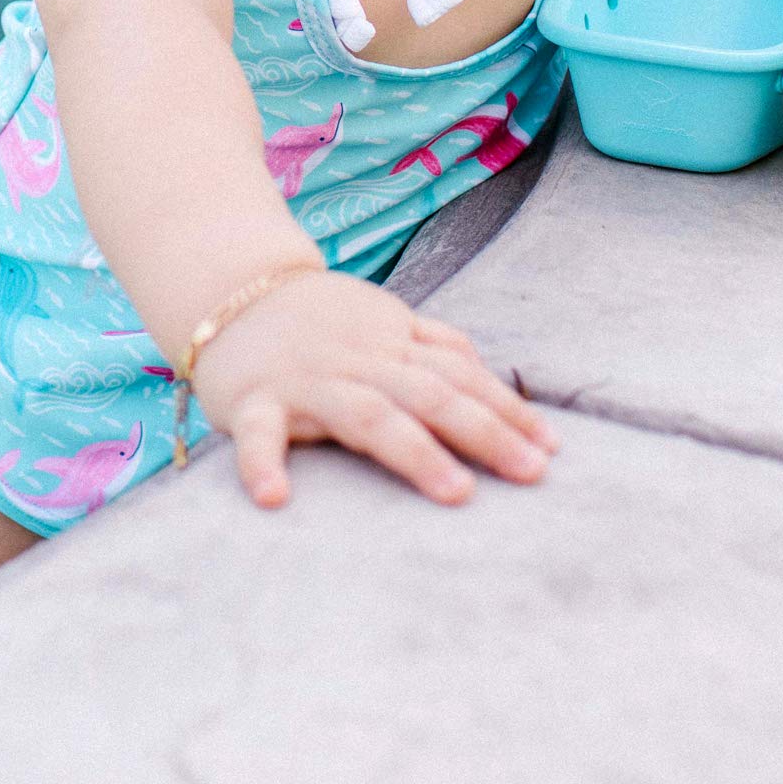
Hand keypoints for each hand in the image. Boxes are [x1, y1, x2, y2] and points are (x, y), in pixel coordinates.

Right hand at [186, 269, 558, 509]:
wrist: (230, 284)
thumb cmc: (317, 317)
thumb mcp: (383, 320)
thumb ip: (435, 345)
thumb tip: (492, 376)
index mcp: (391, 342)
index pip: (460, 375)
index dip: (507, 409)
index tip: (552, 449)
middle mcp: (358, 360)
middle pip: (430, 394)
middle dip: (484, 432)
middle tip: (532, 474)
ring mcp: (307, 379)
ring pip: (368, 413)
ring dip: (414, 452)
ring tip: (456, 493)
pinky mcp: (253, 399)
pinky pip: (259, 431)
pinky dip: (263, 462)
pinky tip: (274, 498)